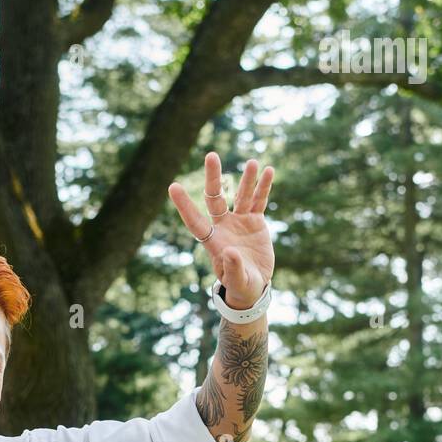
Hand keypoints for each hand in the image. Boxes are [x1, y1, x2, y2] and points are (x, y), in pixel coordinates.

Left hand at [168, 154, 274, 307]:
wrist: (253, 285)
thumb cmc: (240, 286)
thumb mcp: (237, 281)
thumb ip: (232, 268)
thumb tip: (230, 252)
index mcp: (213, 241)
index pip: (195, 220)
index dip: (184, 205)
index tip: (173, 186)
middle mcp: (223, 226)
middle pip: (215, 198)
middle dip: (213, 177)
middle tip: (211, 155)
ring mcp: (239, 221)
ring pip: (240, 195)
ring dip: (246, 180)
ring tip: (251, 162)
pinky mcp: (255, 221)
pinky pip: (258, 201)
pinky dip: (263, 187)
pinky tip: (268, 171)